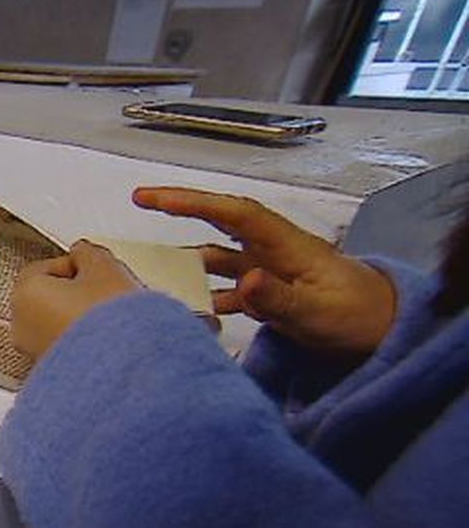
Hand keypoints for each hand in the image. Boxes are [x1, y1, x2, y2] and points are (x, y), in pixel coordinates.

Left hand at [12, 241, 141, 358]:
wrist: (123, 368)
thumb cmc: (108, 323)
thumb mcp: (104, 268)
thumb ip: (87, 253)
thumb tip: (83, 253)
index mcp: (24, 295)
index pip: (45, 267)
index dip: (76, 265)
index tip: (96, 268)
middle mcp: (22, 327)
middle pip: (50, 296)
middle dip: (78, 291)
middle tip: (106, 290)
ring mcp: (36, 352)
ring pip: (59, 322)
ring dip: (82, 316)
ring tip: (111, 317)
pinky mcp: (56, 371)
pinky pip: (69, 345)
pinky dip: (85, 340)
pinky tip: (108, 339)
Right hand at [134, 187, 394, 355]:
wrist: (386, 330)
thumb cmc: (361, 315)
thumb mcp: (319, 311)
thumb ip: (280, 298)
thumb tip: (245, 281)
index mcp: (285, 245)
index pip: (233, 213)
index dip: (192, 202)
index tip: (154, 197)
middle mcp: (272, 251)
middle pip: (219, 224)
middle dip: (180, 211)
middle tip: (141, 201)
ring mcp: (268, 271)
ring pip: (217, 259)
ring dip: (187, 264)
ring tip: (151, 271)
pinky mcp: (268, 293)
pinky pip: (227, 289)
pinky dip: (205, 297)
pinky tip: (188, 310)